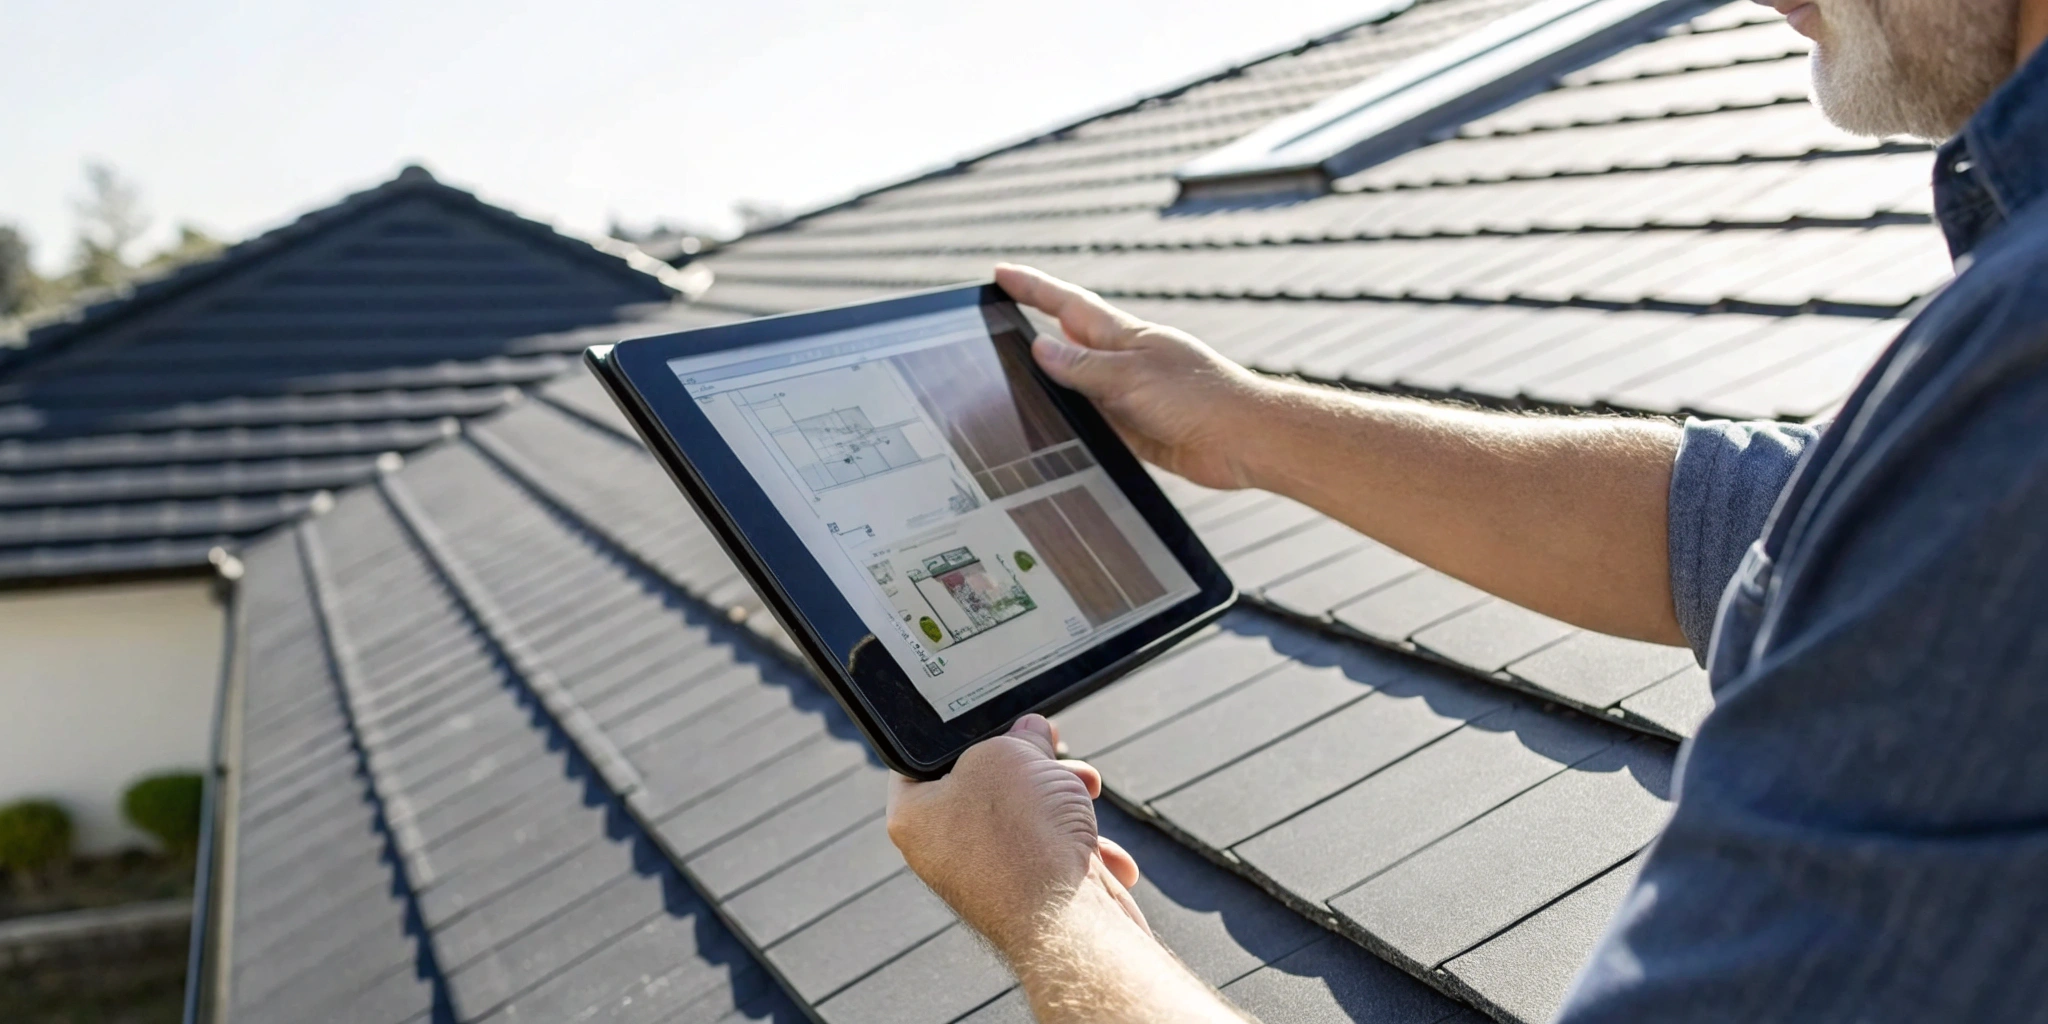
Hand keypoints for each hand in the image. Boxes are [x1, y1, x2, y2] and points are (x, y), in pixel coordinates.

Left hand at [887, 714, 1146, 954]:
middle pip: (987, 783)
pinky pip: (1055, 853)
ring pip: (1029, 815)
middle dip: (1031, 763)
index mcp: (915, 814)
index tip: (995, 716)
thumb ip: (1015, 735)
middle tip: (1051, 746)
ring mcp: (988, 876)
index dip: (961, 731)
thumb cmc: (1022, 837)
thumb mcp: (1009, 754)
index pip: (923, 757)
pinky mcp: (1031, 897)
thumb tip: (1031, 731)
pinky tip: (1105, 856)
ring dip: (1066, 797)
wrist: (1069, 922)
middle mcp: (943, 849)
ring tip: (1086, 790)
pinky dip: (1084, 846)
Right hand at [996, 264, 1277, 490]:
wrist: (1244, 439)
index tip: (1000, 273)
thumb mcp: (1131, 378)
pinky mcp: (1135, 428)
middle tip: (999, 309)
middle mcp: (1124, 361)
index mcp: (1125, 336)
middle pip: (1068, 339)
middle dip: (1033, 323)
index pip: (1067, 305)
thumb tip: (1040, 348)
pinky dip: (1070, 418)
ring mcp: (1129, 394)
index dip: (1032, 288)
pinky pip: (1091, 420)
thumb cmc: (1200, 397)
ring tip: (1009, 370)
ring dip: (1048, 378)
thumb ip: (1083, 367)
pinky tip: (1052, 423)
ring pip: (1077, 383)